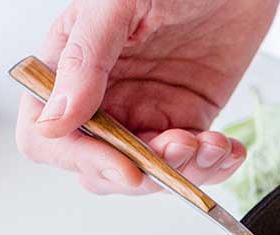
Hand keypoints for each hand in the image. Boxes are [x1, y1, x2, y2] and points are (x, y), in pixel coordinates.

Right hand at [16, 0, 277, 194]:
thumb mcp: (117, 6)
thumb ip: (84, 60)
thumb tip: (56, 120)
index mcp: (69, 68)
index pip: (50, 137)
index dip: (85, 160)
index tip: (128, 169)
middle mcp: (104, 96)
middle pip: (102, 167)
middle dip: (145, 172)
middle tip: (183, 147)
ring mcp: (148, 109)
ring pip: (151, 172)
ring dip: (185, 171)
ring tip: (214, 143)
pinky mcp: (188, 116)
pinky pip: (192, 161)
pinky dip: (213, 166)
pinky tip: (229, 148)